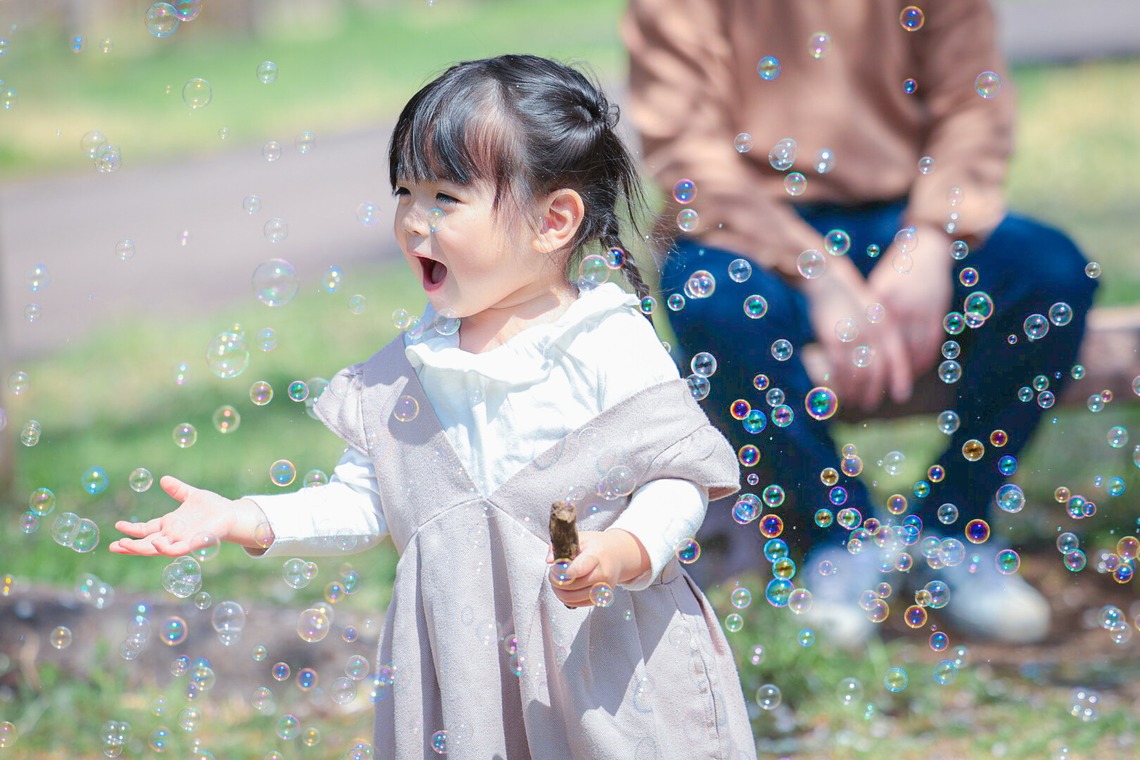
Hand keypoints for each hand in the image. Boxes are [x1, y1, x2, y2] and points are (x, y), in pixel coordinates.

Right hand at [109, 475, 269, 555]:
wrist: (231, 513)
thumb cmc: (214, 507)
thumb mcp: (192, 495)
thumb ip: (177, 489)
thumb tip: (163, 479)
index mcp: (171, 524)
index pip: (147, 529)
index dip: (133, 529)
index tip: (118, 526)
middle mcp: (174, 534)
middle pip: (147, 542)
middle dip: (130, 545)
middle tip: (113, 546)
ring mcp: (182, 539)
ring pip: (157, 548)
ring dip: (141, 548)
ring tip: (124, 545)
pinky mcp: (194, 542)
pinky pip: (178, 549)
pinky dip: (166, 548)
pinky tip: (156, 544)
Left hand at [545, 530, 649, 607]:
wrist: (619, 555)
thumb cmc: (598, 546)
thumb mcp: (581, 538)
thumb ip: (562, 546)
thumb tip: (549, 560)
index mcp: (596, 557)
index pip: (577, 570)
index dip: (561, 572)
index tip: (554, 567)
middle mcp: (602, 575)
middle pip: (572, 586)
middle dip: (556, 581)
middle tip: (552, 573)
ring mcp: (602, 589)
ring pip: (573, 598)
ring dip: (559, 591)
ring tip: (556, 581)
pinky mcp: (600, 598)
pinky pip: (578, 604)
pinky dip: (567, 598)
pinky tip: (564, 588)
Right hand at [804, 256, 911, 410]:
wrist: (826, 280)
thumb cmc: (848, 298)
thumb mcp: (871, 312)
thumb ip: (879, 334)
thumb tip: (879, 358)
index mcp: (886, 326)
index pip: (898, 357)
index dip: (901, 378)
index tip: (901, 396)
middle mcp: (872, 333)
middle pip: (878, 370)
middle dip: (875, 390)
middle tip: (870, 404)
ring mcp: (853, 337)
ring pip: (859, 373)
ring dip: (856, 391)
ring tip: (852, 401)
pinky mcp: (833, 340)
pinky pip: (840, 368)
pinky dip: (841, 383)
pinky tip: (839, 391)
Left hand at [866, 224, 953, 378]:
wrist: (927, 249)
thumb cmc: (895, 269)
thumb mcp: (877, 286)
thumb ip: (868, 309)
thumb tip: (853, 337)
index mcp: (883, 301)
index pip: (874, 337)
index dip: (868, 359)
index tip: (859, 375)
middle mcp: (903, 307)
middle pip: (893, 349)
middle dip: (885, 371)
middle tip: (875, 387)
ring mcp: (923, 311)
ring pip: (914, 350)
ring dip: (906, 371)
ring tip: (896, 383)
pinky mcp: (938, 313)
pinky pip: (932, 344)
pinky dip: (924, 360)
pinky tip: (916, 370)